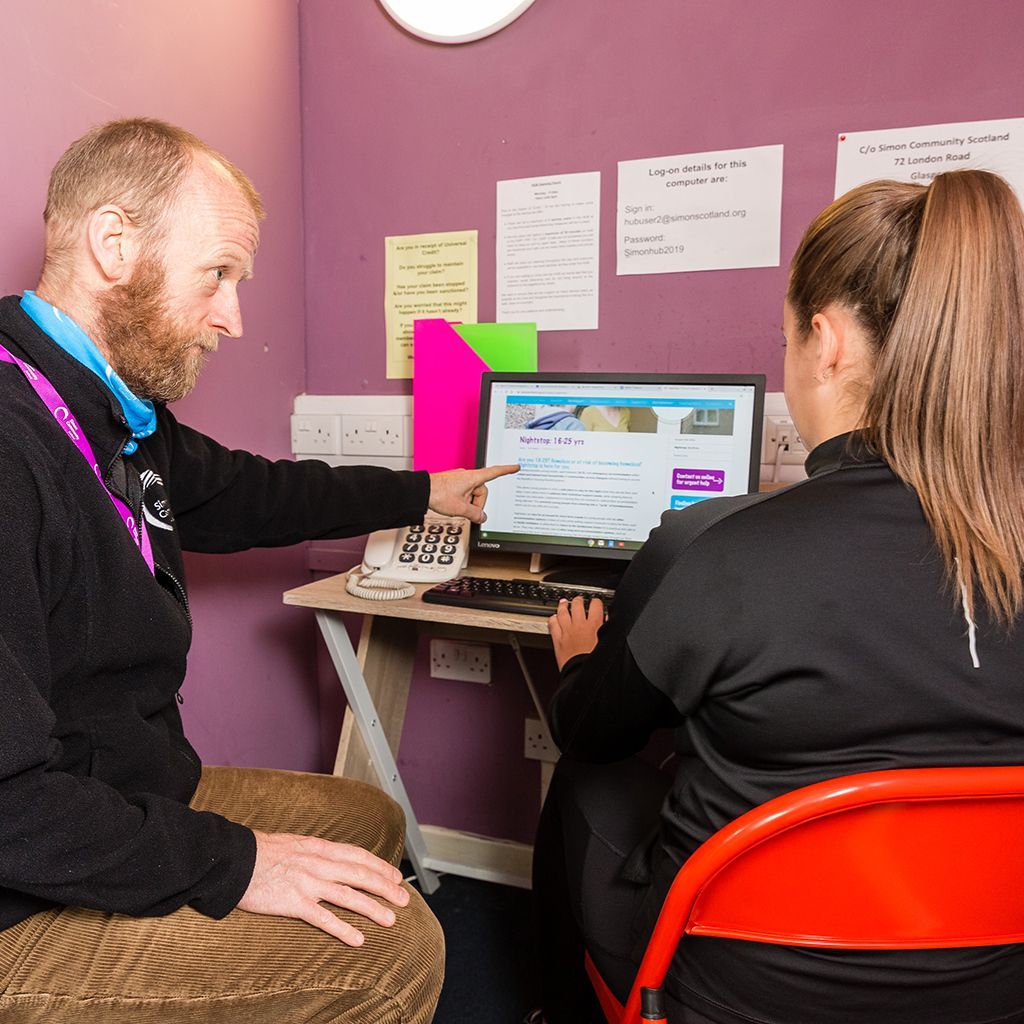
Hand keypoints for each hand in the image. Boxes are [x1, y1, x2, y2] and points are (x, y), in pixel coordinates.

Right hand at [237, 830, 410, 944]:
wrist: (235, 859)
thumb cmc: (261, 851)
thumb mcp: (295, 843)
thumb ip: (315, 852)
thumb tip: (332, 859)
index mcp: (320, 847)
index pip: (359, 855)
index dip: (380, 866)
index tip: (396, 875)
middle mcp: (319, 863)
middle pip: (361, 874)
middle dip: (386, 886)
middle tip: (404, 899)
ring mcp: (308, 882)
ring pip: (349, 895)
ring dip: (373, 908)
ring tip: (391, 920)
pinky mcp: (294, 902)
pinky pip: (324, 918)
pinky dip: (343, 929)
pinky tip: (358, 939)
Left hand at [428, 464, 518, 523]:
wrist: (421, 491)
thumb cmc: (438, 494)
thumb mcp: (460, 508)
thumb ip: (475, 514)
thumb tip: (482, 518)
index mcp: (473, 478)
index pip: (494, 472)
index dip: (506, 470)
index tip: (515, 467)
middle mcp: (467, 476)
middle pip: (481, 491)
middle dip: (477, 503)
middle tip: (467, 512)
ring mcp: (459, 479)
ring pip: (471, 494)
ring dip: (468, 503)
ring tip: (456, 508)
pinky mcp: (452, 483)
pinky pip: (463, 493)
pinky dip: (461, 501)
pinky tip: (452, 505)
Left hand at [548, 595, 604, 670]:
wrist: (583, 674)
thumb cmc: (596, 661)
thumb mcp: (608, 642)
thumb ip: (608, 628)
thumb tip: (609, 620)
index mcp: (595, 625)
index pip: (596, 604)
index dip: (596, 601)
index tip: (596, 602)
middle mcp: (579, 625)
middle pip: (577, 604)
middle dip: (579, 600)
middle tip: (579, 599)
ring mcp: (567, 631)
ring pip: (563, 612)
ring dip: (563, 605)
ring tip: (564, 602)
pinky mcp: (558, 639)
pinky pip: (552, 624)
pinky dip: (553, 619)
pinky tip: (553, 617)